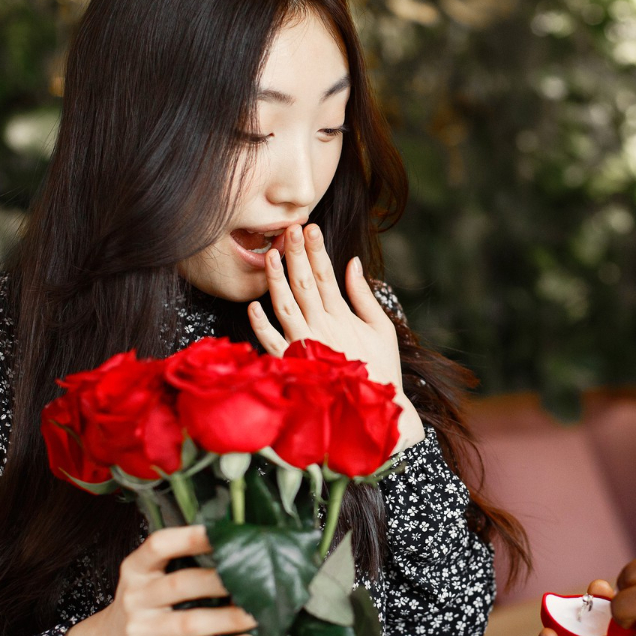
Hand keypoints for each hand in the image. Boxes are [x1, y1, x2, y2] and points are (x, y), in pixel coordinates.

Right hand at [62, 526, 257, 635]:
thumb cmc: (142, 609)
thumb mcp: (147, 580)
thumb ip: (179, 564)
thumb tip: (235, 548)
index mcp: (136, 569)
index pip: (159, 545)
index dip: (190, 537)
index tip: (223, 533)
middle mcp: (135, 597)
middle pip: (181, 584)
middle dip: (222, 581)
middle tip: (257, 579)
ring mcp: (140, 630)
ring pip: (190, 622)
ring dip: (229, 618)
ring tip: (259, 614)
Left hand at [248, 223, 423, 451]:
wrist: (373, 408)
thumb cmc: (380, 367)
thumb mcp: (382, 328)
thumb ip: (364, 296)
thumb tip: (352, 263)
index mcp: (343, 316)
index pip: (327, 275)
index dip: (317, 250)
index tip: (311, 227)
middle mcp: (322, 326)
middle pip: (304, 283)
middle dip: (296, 253)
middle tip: (289, 228)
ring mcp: (306, 344)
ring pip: (285, 305)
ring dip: (277, 279)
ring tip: (270, 254)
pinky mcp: (294, 364)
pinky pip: (272, 342)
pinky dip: (262, 325)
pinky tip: (253, 305)